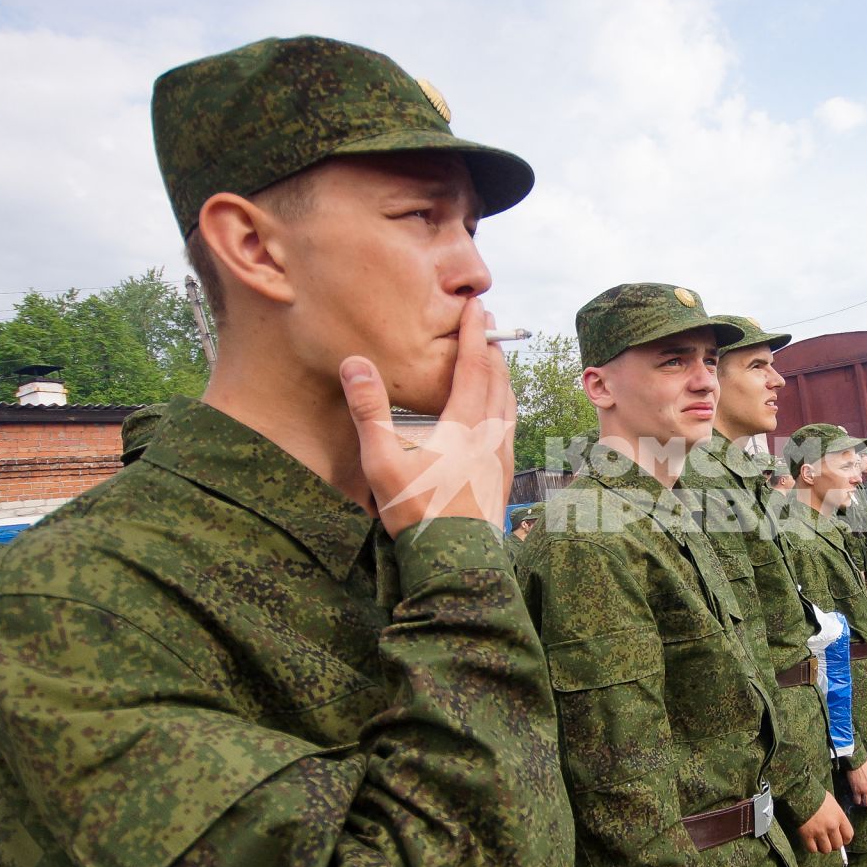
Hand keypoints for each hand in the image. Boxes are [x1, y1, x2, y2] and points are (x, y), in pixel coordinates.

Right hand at [340, 299, 515, 534]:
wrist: (456, 562)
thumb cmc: (417, 513)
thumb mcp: (382, 462)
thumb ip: (369, 410)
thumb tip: (354, 363)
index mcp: (467, 423)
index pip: (474, 364)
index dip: (474, 332)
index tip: (475, 304)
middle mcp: (492, 434)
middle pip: (498, 379)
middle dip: (491, 346)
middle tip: (485, 322)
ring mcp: (503, 455)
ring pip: (510, 402)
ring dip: (502, 374)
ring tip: (495, 359)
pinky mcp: (505, 475)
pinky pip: (511, 426)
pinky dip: (506, 404)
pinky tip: (500, 413)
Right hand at [795, 791, 853, 853]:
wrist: (801, 793)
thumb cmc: (817, 796)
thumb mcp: (833, 803)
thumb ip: (837, 816)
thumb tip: (838, 829)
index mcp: (839, 817)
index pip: (848, 836)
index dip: (844, 839)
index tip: (840, 839)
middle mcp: (832, 826)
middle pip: (838, 845)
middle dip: (833, 844)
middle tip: (828, 840)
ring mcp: (819, 831)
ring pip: (826, 850)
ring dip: (823, 847)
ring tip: (819, 841)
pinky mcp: (807, 835)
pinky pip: (813, 849)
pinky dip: (812, 847)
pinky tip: (810, 841)